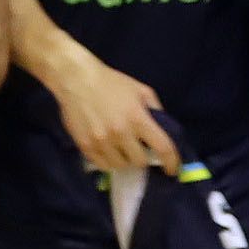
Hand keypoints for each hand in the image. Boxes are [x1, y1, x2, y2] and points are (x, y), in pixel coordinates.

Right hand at [44, 43, 178, 175]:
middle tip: (138, 149)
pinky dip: (108, 161)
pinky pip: (102, 165)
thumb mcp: (140, 90)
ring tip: (121, 149)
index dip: (171, 162)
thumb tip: (163, 129)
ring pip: (120, 166)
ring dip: (125, 160)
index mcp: (138, 118)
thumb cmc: (111, 82)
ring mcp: (101, 141)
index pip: (162, 147)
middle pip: (139, 161)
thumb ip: (155, 109)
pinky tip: (108, 151)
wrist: (76, 79)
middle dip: (142, 157)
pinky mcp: (85, 146)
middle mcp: (120, 133)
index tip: (172, 169)